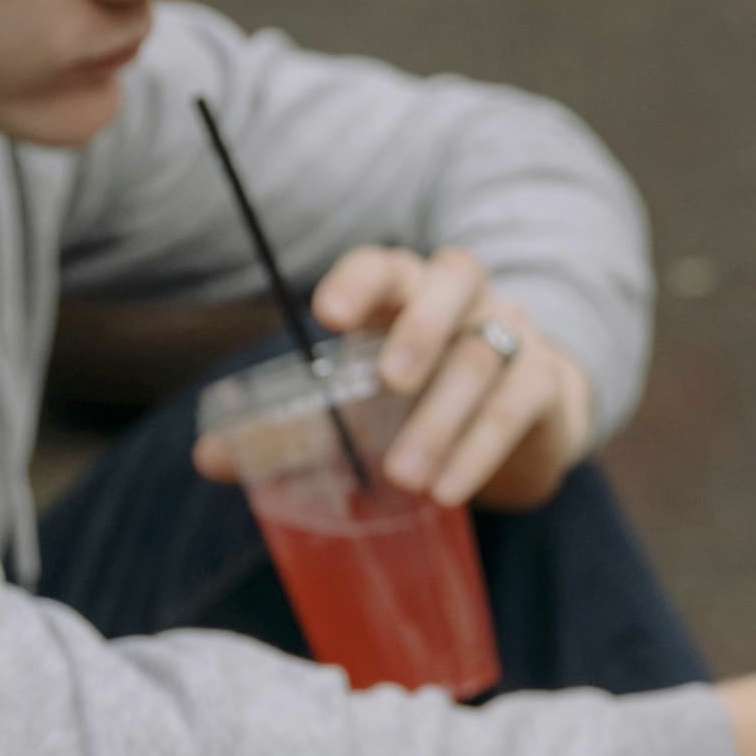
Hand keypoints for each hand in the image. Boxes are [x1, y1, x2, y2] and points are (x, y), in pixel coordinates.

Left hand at [188, 246, 595, 510]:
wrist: (519, 431)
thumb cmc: (419, 408)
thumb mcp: (354, 415)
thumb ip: (288, 433)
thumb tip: (210, 458)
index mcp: (406, 294)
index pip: (386, 264)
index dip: (358, 280)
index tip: (325, 314)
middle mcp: (464, 300)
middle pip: (455, 278)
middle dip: (421, 327)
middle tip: (389, 383)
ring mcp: (512, 333)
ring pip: (484, 354)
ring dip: (443, 419)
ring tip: (406, 478)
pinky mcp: (546, 384)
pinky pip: (519, 404)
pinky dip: (481, 448)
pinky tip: (449, 491)